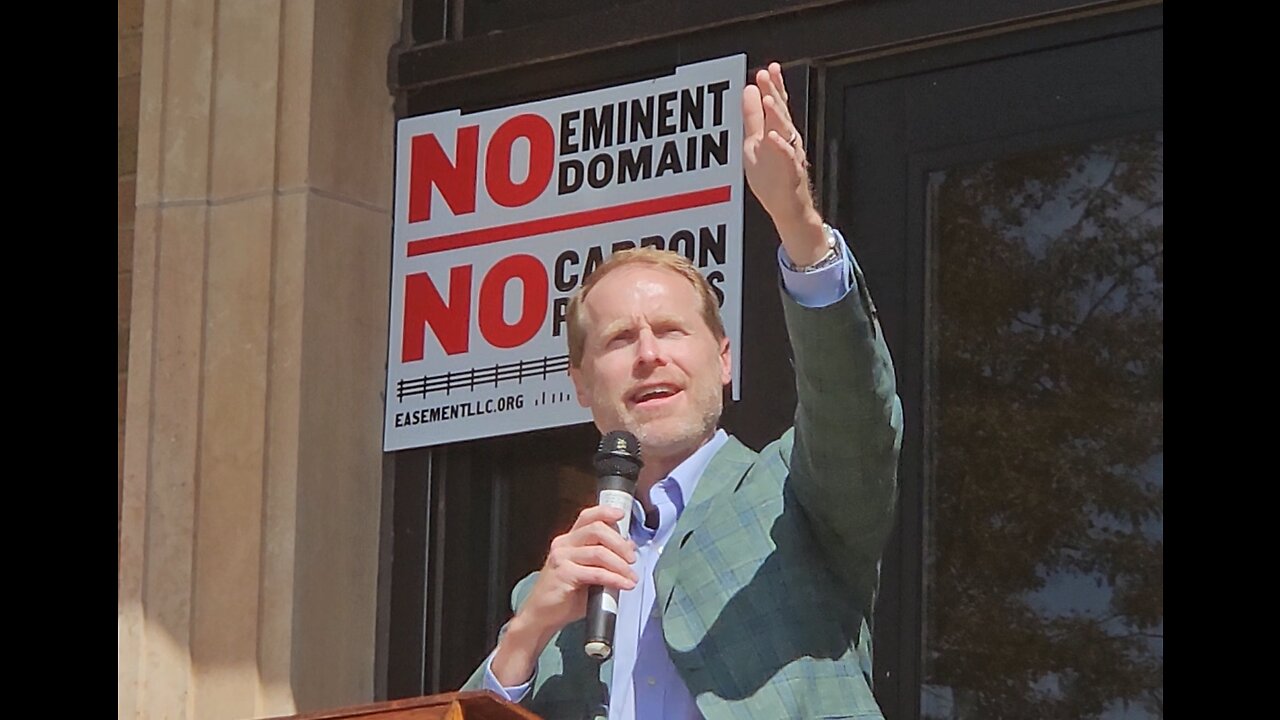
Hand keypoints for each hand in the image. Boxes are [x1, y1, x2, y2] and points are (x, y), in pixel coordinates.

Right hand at [490, 505, 637, 685]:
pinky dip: (614, 579)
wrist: (541, 616)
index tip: (621, 516)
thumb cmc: (564, 596)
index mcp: (568, 540)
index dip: (605, 513)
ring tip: (631, 576)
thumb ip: (603, 559)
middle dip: (620, 543)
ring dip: (620, 565)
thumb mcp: (586, 572)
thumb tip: (628, 548)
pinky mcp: (564, 574)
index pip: (587, 517)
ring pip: (599, 552)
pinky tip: (624, 585)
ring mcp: (562, 558)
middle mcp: (563, 544)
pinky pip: (596, 573)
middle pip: (597, 530)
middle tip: (632, 558)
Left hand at [742, 62, 827, 264]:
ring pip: (784, 131)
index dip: (772, 86)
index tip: (767, 69)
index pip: (776, 105)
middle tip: (765, 75)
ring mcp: (790, 155)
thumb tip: (749, 90)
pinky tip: (772, 136)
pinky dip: (779, 147)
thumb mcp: (754, 143)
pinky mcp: (791, 173)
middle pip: (780, 113)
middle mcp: (786, 140)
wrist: (788, 208)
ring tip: (768, 99)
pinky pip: (786, 158)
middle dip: (773, 93)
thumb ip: (753, 118)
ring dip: (776, 115)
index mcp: (777, 132)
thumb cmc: (772, 177)